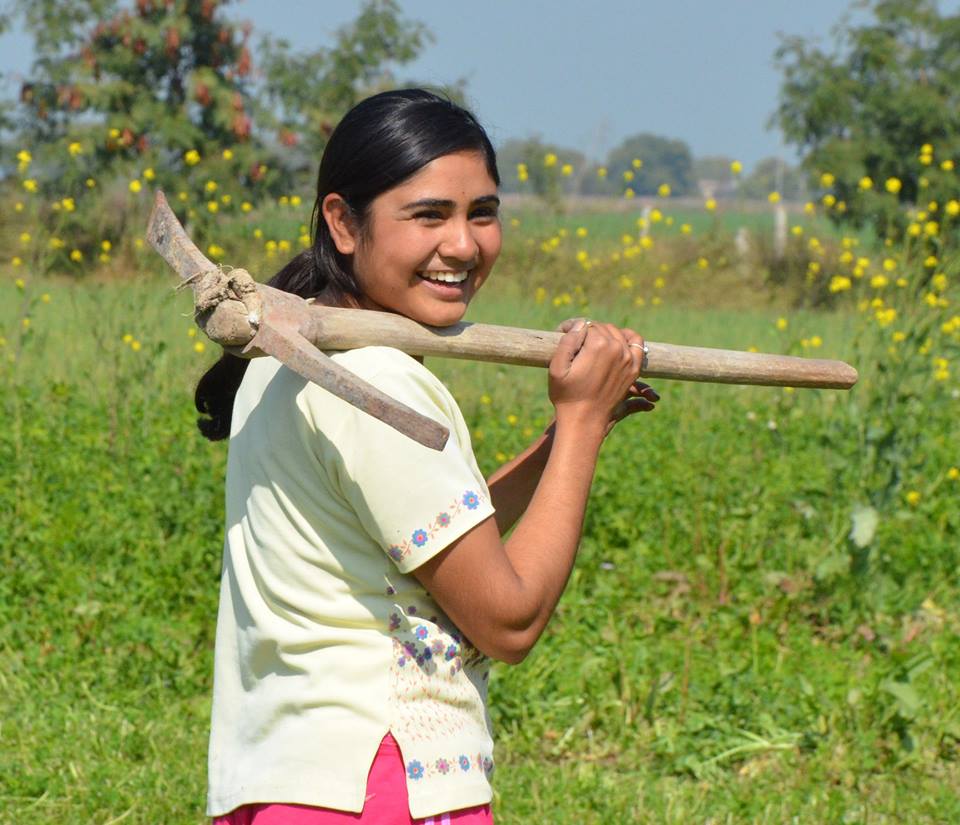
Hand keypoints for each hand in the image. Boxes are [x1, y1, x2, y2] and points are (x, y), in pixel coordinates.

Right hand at [549, 317, 651, 434]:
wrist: (584, 420)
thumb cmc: (566, 395)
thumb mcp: (557, 367)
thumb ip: (568, 340)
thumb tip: (580, 323)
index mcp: (598, 345)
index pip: (585, 325)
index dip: (571, 329)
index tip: (561, 335)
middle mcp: (617, 348)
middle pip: (601, 328)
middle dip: (587, 332)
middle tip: (574, 344)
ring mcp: (628, 358)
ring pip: (617, 333)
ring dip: (604, 335)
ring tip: (590, 345)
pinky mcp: (634, 368)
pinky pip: (637, 344)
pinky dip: (628, 338)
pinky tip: (617, 342)